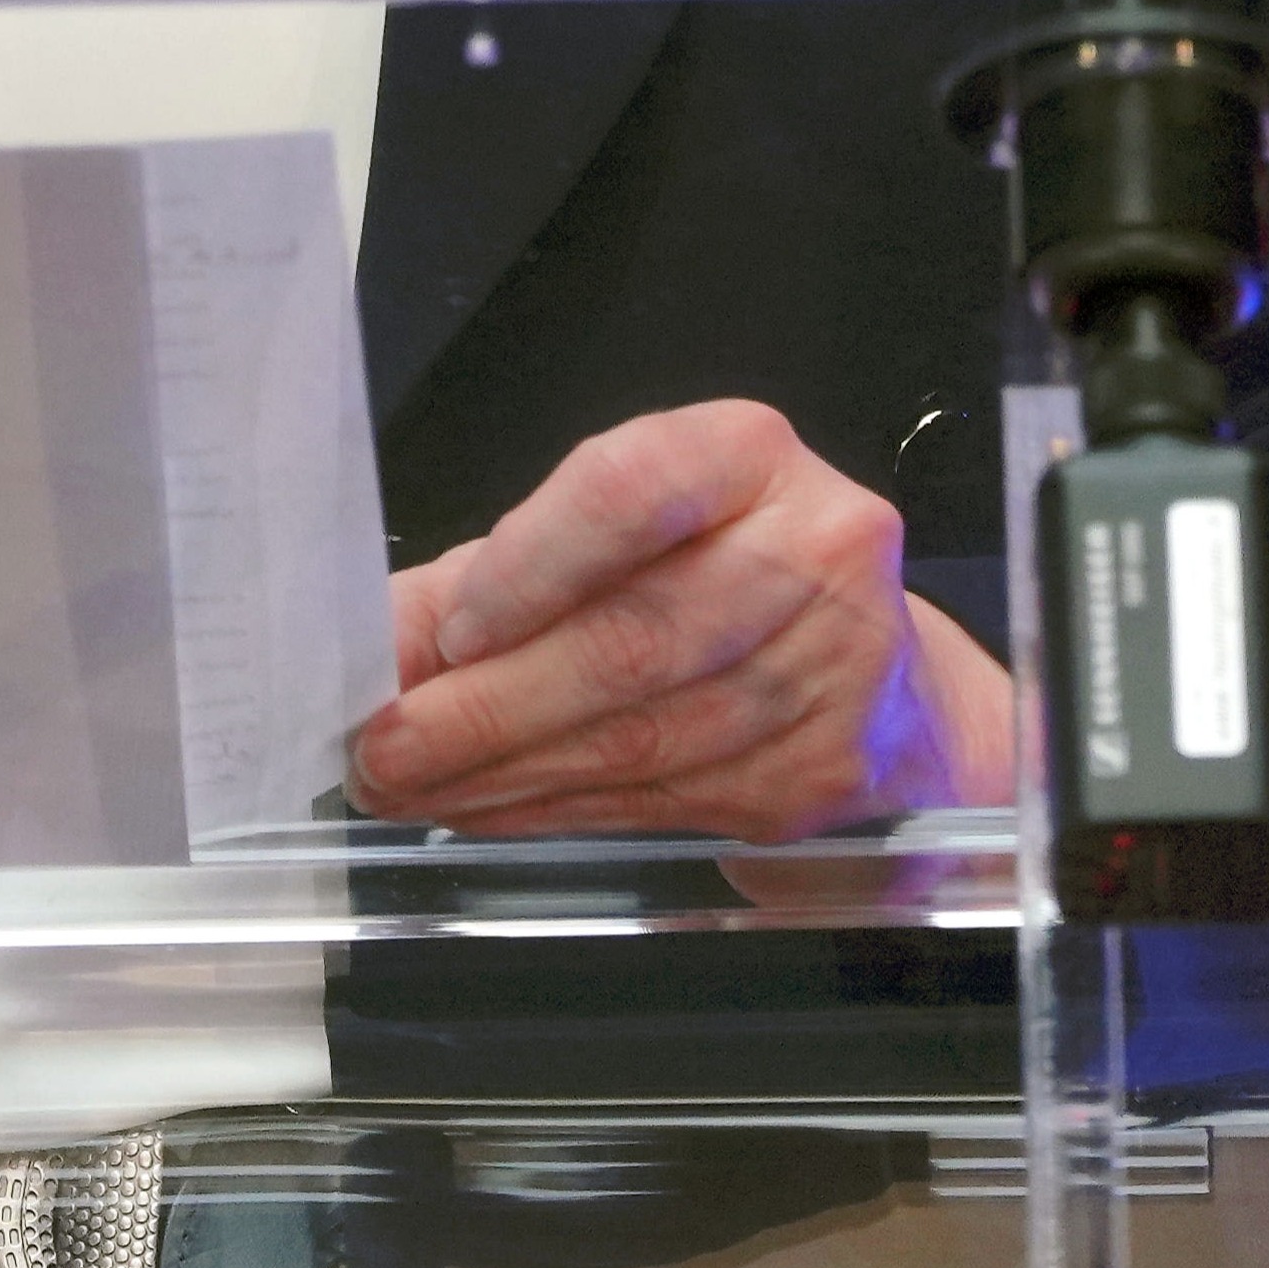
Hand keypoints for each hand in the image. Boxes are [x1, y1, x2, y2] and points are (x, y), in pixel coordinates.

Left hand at [345, 402, 1015, 842]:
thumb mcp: (622, 534)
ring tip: (416, 788)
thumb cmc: (724, 580)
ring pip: (642, 735)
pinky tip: (494, 809)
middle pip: (631, 636)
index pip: (629, 491)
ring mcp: (834, 669)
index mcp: (749, 456)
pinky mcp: (825, 774)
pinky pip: (664, 800)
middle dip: (487, 706)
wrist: (885, 686)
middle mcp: (813, 549)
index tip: (448, 635)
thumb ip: (499, 572)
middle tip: (387, 748)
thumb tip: (382, 642)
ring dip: (506, 775)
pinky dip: (559, 811)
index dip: (529, 565)